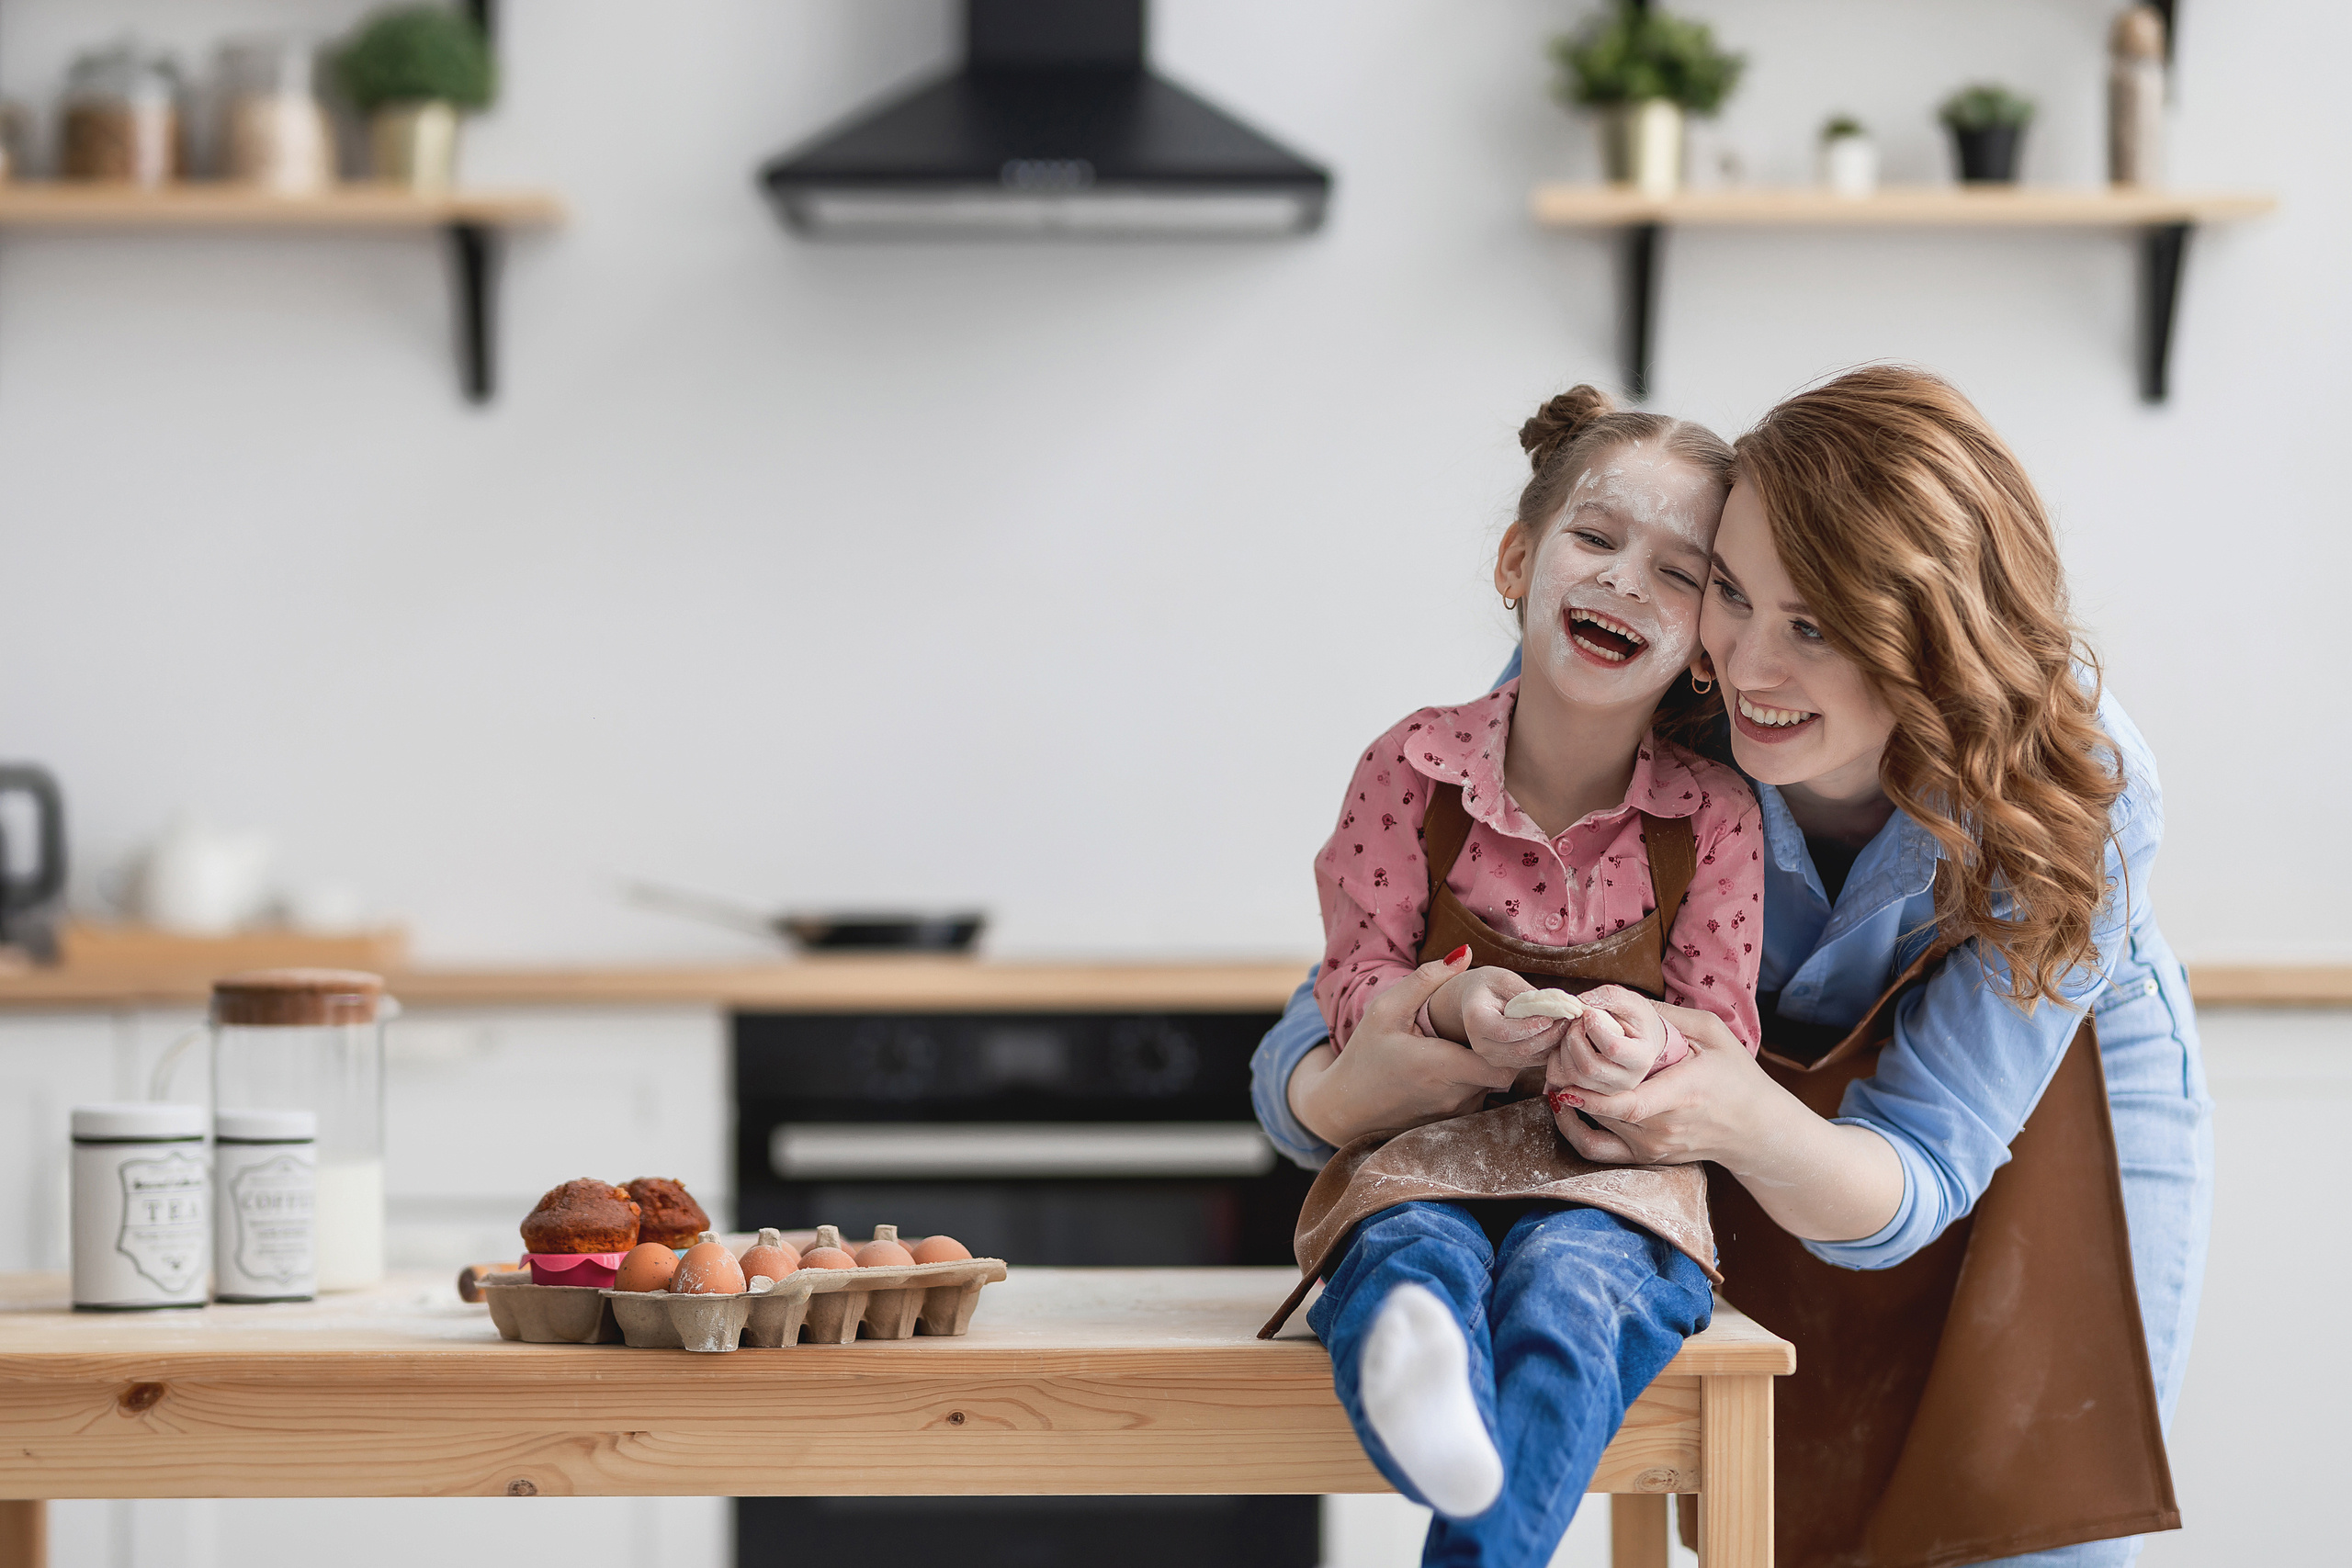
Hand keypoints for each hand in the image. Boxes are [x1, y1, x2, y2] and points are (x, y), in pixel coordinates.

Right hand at [1288, 948, 1517, 1146]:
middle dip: (1504, 1045)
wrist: (1345, 1107)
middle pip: (1504, 1070)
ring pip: (1493, 1083)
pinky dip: (1475, 1076)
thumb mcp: (1386, 1010)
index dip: (1513, 1040)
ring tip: (1469, 1038)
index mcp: (1441, 1066)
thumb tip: (1465, 952)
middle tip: (1491, 1020)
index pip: (1503, 1062)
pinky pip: (1478, 1094)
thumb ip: (1426, 980)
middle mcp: (1455, 1095)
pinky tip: (1455, 1059)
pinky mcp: (1452, 1120)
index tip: (1503, 1018)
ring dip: (1488, 1060)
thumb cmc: (1364, 1056)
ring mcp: (1456, 1112)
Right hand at [1428, 965, 1568, 1073]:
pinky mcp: (1505, 1064)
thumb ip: (1526, 993)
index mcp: (1476, 1021)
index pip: (1505, 1032)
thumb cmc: (1488, 986)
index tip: (1550, 1017)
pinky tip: (1558, 1033)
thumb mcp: (1503, 979)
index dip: (1530, 1027)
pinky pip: (1532, 1061)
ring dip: (1551, 1043)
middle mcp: (1481, 1045)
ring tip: (1566, 1024)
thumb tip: (1557, 1005)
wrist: (1473, 1002)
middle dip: (1548, 1035)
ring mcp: (1492, 1058)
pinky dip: (1548, 1049)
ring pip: (1529, 1057)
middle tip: (1568, 1019)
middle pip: (1520, 1048)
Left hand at [1543, 984, 1667, 1100]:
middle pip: (1589, 1067)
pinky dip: (1556, 1060)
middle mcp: (1628, 1081)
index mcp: (1642, 1058)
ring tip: (1572, 1031)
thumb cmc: (1637, 1021)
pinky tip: (1566, 1046)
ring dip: (1564, 1048)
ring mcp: (1609, 1091)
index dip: (1594, 1027)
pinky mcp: (1591, 1093)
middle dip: (1574, 1038)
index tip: (1588, 1012)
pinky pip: (1561, 1080)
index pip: (1612, 1048)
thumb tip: (1582, 1001)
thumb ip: (1610, 996)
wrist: (1641, 1041)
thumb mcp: (1630, 1002)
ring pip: (1573, 1076)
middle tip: (1576, 1021)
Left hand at [1548, 1002, 1906, 1244]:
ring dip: (1569, 1097)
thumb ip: (1668, 1016)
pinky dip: (1573, 1129)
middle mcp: (1661, 1127)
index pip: (1627, 1105)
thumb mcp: (1712, 1033)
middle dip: (1571, 1081)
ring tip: (1560, 1068)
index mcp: (1681, 1095)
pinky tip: (1564, 1103)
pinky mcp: (1644, 1157)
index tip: (1563, 1070)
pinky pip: (1595, 1151)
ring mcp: (1650, 1147)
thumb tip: (1618, 1001)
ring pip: (1593, 1125)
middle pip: (1601, 1110)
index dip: (1589, 1093)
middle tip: (1556, 1052)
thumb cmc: (1737, 1077)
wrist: (1758, 1131)